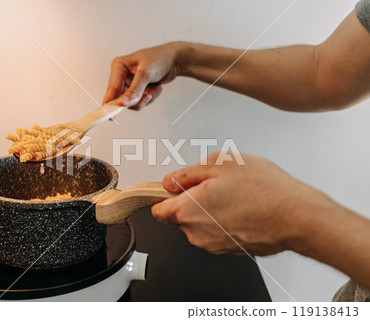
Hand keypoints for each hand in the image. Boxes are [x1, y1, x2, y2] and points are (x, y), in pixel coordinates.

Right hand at [103, 42, 181, 108]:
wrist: (175, 59)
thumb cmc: (160, 58)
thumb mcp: (146, 74)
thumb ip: (134, 90)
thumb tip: (122, 103)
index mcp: (119, 66)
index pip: (112, 89)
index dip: (111, 104)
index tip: (111, 116)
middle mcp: (122, 75)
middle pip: (121, 99)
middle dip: (137, 99)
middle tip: (147, 95)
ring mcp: (130, 83)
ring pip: (132, 102)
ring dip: (146, 98)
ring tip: (154, 88)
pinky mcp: (137, 89)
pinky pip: (140, 101)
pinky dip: (150, 97)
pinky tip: (156, 87)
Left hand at [151, 152, 320, 255]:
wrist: (298, 217)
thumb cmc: (264, 190)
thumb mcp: (220, 164)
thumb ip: (187, 174)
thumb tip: (170, 181)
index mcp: (187, 211)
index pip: (158, 208)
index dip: (164, 195)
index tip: (173, 188)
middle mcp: (196, 233)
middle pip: (179, 215)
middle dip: (190, 199)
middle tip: (214, 184)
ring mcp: (213, 245)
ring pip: (199, 224)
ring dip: (208, 210)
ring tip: (233, 195)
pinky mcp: (229, 250)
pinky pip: (216, 232)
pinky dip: (222, 221)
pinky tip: (242, 207)